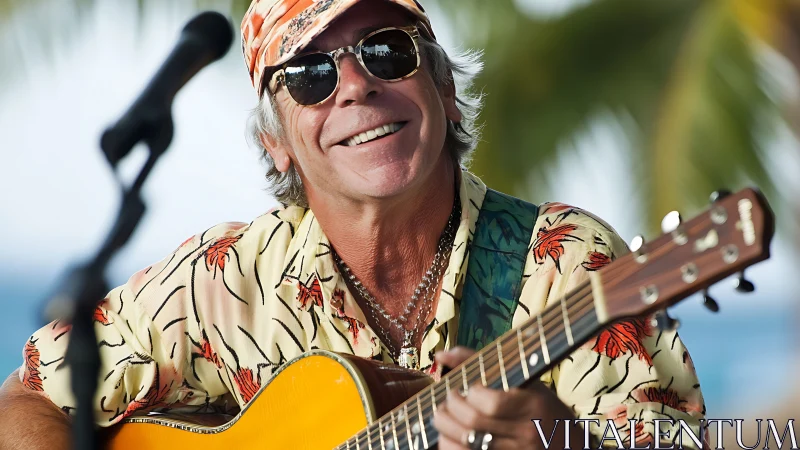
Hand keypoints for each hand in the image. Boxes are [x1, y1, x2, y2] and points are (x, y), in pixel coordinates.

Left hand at [432, 347, 576, 449]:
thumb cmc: (541, 407)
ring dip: (446, 428)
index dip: (471, 394)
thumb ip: (483, 361)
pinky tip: (450, 436)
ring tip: (445, 416)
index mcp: (532, 405)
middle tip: (448, 399)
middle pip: (474, 423)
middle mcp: (525, 433)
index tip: (467, 388)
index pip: (491, 403)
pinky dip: (450, 446)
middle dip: (450, 408)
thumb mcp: (524, 380)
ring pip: (466, 444)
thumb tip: (442, 353)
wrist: (568, 444)